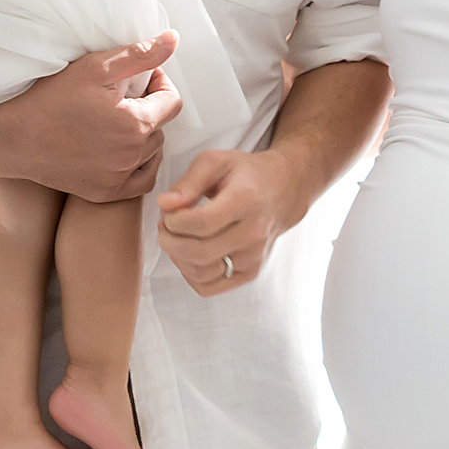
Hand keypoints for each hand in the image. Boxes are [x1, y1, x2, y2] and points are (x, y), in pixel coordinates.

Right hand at [0, 33, 182, 201]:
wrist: (12, 138)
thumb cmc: (50, 99)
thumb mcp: (95, 68)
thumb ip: (139, 55)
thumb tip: (172, 40)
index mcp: (136, 124)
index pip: (172, 101)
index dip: (159, 84)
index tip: (137, 78)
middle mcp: (132, 156)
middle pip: (161, 127)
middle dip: (148, 108)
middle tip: (120, 96)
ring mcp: (119, 178)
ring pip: (151, 153)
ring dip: (142, 136)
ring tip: (115, 120)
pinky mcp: (104, 193)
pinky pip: (140, 181)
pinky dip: (138, 166)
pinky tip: (120, 150)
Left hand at [156, 147, 308, 296]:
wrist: (283, 191)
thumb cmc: (245, 174)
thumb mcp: (216, 161)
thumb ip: (188, 181)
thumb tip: (165, 204)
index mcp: (246, 200)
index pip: (201, 223)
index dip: (174, 220)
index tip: (168, 210)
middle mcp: (254, 232)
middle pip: (199, 252)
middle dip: (169, 240)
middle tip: (165, 225)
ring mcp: (254, 257)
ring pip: (201, 274)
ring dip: (177, 258)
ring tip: (176, 237)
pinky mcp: (250, 273)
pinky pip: (209, 287)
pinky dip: (190, 274)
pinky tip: (190, 254)